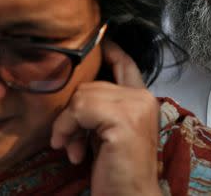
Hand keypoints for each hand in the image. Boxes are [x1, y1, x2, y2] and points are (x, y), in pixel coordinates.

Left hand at [50, 41, 159, 195]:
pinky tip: (72, 152)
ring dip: (67, 125)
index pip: (126, 64)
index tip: (100, 38)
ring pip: (82, 95)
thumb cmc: (118, 171)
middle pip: (91, 83)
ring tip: (73, 150)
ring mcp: (135, 106)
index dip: (110, 50)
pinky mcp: (123, 120)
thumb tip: (76, 91)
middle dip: (72, 113)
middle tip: (69, 142)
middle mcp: (143, 97)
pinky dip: (67, 130)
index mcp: (144, 99)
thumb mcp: (110, 132)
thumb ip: (103, 109)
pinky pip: (80, 109)